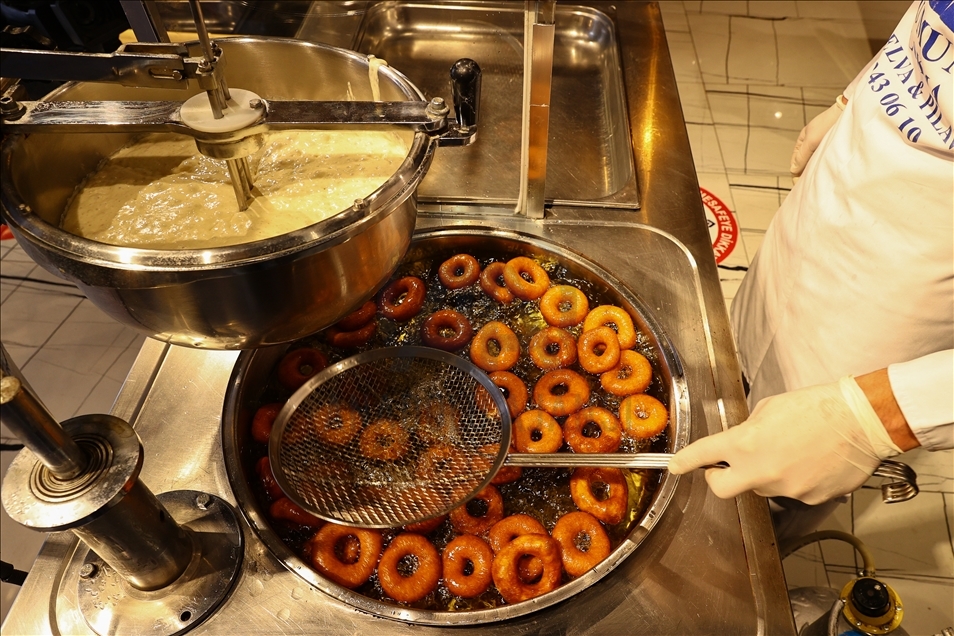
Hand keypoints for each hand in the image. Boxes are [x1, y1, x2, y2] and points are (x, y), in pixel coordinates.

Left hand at [668, 377, 900, 504]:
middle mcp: (762, 471)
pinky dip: (795, 479)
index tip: (675, 467)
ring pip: (761, 487)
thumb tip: (741, 441)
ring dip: (765, 473)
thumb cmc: (817, 407)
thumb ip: (748, 429)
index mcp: (746, 443)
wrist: (862, 421)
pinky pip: (792, 492)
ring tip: (791, 451)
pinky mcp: (810, 499)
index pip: (704, 454)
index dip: (685, 461)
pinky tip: (811, 461)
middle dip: (719, 478)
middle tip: (726, 467)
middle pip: (723, 488)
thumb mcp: (769, 408)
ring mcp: (786, 488)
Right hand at [790, 96, 845, 177]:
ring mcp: (822, 145)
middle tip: (808, 184)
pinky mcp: (832, 146)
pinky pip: (824, 158)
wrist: (848, 113)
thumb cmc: (828, 123)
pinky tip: (827, 170)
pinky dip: (823, 165)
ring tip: (817, 179)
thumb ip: (801, 156)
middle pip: (805, 162)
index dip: (796, 172)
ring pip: (815, 161)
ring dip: (815, 169)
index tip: (798, 183)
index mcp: (802, 141)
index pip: (795, 161)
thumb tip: (793, 170)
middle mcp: (811, 143)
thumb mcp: (811, 141)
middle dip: (805, 172)